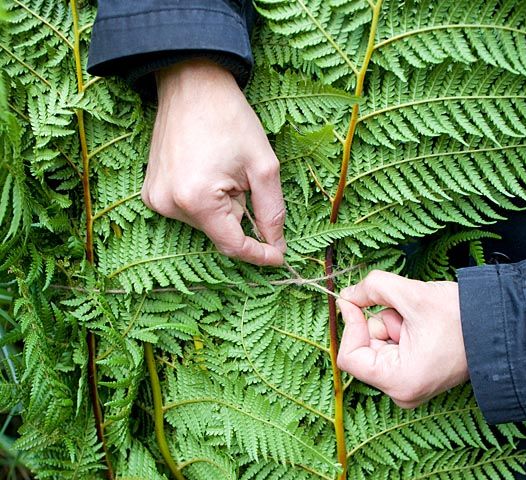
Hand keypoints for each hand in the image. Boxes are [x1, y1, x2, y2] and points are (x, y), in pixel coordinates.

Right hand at [141, 59, 285, 265]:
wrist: (191, 84)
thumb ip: (272, 211)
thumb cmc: (229, 118)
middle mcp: (169, 205)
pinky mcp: (151, 194)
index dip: (259, 253)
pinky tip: (203, 172)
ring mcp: (156, 200)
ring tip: (219, 169)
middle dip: (238, 214)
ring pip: (205, 223)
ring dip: (221, 207)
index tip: (279, 256)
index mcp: (196, 200)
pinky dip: (203, 202)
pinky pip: (187, 212)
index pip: (232, 245)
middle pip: (219, 232)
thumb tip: (276, 246)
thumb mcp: (263, 166)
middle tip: (242, 178)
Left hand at [336, 270, 468, 407]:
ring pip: (378, 347)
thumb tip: (346, 296)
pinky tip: (423, 330)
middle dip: (382, 325)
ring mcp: (408, 387)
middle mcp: (401, 392)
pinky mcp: (413, 378)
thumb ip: (372, 289)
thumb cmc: (462, 318)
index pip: (349, 357)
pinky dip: (400, 333)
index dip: (350, 326)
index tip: (355, 301)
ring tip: (422, 323)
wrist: (497, 326)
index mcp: (399, 382)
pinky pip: (391, 351)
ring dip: (393, 326)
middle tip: (409, 316)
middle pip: (365, 351)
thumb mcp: (412, 294)